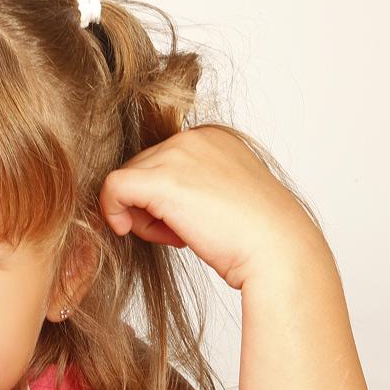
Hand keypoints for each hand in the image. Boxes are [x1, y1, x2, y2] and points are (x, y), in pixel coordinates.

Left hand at [98, 126, 327, 289]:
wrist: (278, 252)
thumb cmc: (256, 236)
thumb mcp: (223, 195)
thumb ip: (191, 184)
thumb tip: (150, 196)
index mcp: (212, 137)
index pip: (162, 160)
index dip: (166, 196)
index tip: (191, 220)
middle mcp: (194, 137)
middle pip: (141, 168)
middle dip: (152, 205)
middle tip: (181, 232)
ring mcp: (178, 155)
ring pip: (127, 180)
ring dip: (142, 214)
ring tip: (178, 235)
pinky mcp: (161, 181)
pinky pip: (112, 188)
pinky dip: (112, 211)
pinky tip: (127, 230)